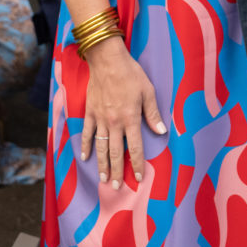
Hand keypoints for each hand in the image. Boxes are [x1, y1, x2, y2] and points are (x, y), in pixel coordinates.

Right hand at [80, 37, 166, 188]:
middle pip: (116, 152)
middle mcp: (114, 122)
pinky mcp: (89, 112)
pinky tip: (85, 158)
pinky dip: (85, 146)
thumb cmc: (131, 74)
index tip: (139, 179)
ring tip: (104, 179)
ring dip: (102, 165)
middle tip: (117, 187)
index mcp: (130, 118)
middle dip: (118, 171)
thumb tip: (162, 131)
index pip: (136, 147)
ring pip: (101, 147)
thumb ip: (153, 113)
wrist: (107, 60)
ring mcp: (100, 119)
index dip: (138, 164)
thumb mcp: (148, 91)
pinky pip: (86, 133)